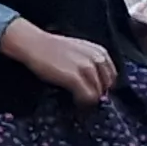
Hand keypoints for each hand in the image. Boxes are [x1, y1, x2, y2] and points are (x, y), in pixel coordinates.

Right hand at [0, 22, 115, 105]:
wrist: (34, 44)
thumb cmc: (52, 47)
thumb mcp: (79, 49)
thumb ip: (91, 61)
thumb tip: (97, 79)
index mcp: (99, 51)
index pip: (112, 74)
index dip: (104, 84)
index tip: (97, 90)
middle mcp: (96, 58)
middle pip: (107, 84)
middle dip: (99, 92)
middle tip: (89, 97)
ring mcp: (86, 68)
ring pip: (98, 91)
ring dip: (91, 98)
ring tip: (81, 100)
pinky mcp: (75, 78)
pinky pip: (88, 96)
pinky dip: (84, 101)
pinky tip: (76, 100)